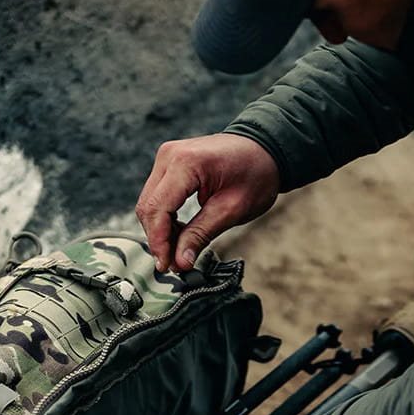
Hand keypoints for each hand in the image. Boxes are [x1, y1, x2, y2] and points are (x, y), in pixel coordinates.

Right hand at [135, 134, 279, 272]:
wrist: (265, 148)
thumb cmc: (256, 174)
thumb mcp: (232, 210)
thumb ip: (201, 235)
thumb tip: (179, 262)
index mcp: (185, 163)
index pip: (158, 209)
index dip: (159, 242)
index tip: (167, 266)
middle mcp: (169, 155)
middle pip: (148, 207)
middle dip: (158, 239)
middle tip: (174, 264)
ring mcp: (167, 156)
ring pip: (149, 203)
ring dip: (160, 230)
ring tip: (179, 251)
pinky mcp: (169, 163)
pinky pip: (157, 196)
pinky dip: (164, 218)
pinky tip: (180, 233)